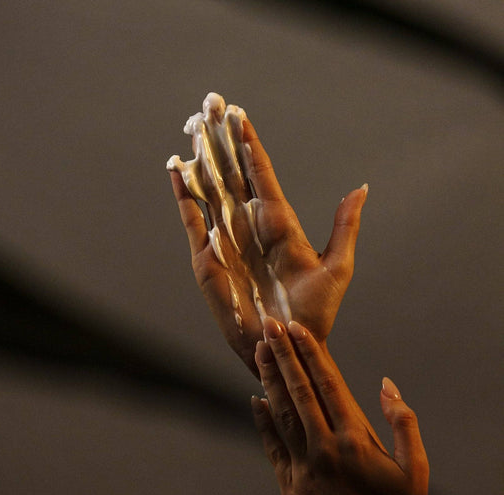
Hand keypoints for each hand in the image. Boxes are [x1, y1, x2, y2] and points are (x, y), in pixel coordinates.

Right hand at [169, 100, 366, 375]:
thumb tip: (360, 188)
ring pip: (211, 191)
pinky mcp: (206, 260)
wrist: (286, 344)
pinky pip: (192, 222)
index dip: (250, 145)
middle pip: (233, 175)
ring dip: (201, 161)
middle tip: (208, 107)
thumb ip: (344, 227)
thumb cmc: (314, 312)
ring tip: (191, 132)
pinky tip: (177, 173)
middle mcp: (250, 226)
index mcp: (280, 224)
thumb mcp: (336, 268)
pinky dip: (184, 197)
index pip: (262, 175)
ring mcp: (226, 240)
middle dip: (221, 142)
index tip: (239, 115)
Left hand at [251, 317, 450, 494]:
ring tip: (260, 351)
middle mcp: (326, 447)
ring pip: (282, 412)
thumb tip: (386, 384)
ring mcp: (304, 467)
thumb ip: (403, 421)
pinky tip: (256, 399)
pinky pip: (272, 447)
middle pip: (299, 390)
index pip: (327, 382)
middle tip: (269, 325)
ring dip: (269, 379)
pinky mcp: (290, 486)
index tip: (296, 327)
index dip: (310, 352)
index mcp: (356, 438)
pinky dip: (262, 422)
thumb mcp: (415, 468)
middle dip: (283, 354)